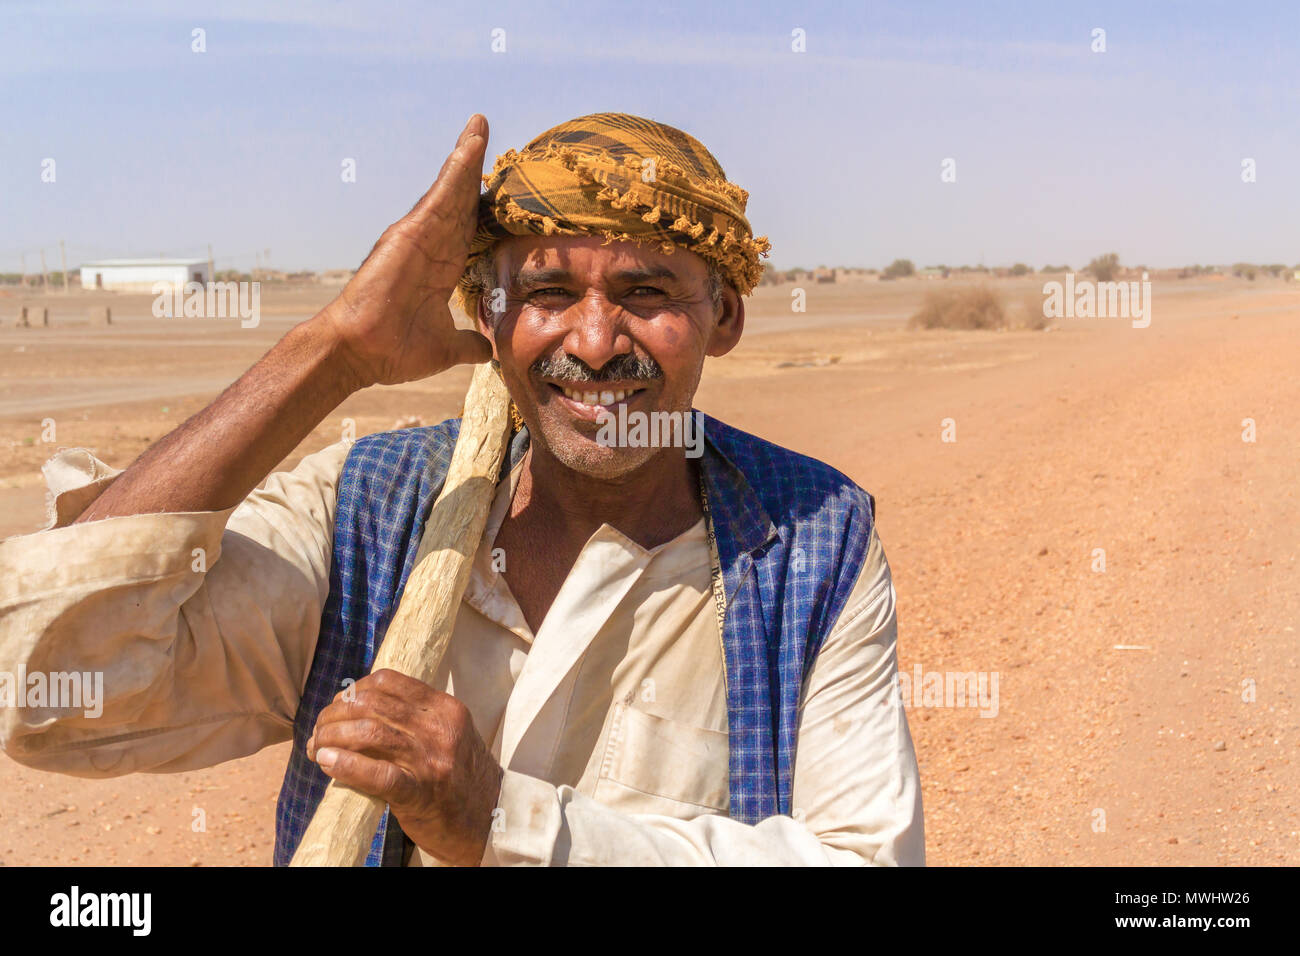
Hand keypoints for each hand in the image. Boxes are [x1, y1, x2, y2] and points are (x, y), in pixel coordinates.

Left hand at [307, 668, 502, 866]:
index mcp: (446, 709)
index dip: (354, 690)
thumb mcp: (449, 734)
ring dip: (332, 737)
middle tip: (319, 730)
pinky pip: (376, 774)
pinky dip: (346, 765)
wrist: (490, 820)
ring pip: (369, 733)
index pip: (389, 681)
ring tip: (317, 747)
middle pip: (372, 705)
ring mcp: (431, 761)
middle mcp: (439, 729)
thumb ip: (416, 718)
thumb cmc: (461, 777)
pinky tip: (327, 763)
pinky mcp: (420, 793)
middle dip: (334, 714)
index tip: (338, 705)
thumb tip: (359, 707)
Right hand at [319, 114, 493, 388]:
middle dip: (473, 170)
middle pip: (459, 201)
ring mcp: (418, 237)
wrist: (361, 354)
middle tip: (484, 133)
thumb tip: (487, 350)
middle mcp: (430, 247)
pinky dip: (457, 170)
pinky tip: (471, 146)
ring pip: (450, 191)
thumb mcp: (444, 348)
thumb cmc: (393, 351)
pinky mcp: (409, 233)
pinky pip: (439, 196)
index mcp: (440, 269)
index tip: (500, 187)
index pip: (467, 229)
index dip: (482, 207)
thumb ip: (467, 343)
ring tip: (480, 127)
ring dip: (466, 158)